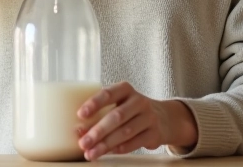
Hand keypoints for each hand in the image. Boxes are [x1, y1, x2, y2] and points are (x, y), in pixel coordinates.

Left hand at [76, 82, 197, 160]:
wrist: (164, 118)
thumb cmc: (131, 111)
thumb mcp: (119, 103)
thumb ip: (101, 113)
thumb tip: (78, 130)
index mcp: (125, 89)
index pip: (108, 93)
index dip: (94, 103)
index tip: (80, 114)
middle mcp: (139, 101)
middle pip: (116, 116)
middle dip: (98, 131)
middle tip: (83, 142)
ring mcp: (149, 117)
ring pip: (125, 132)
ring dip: (106, 144)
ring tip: (91, 153)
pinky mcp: (155, 133)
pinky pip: (135, 142)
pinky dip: (120, 149)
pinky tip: (109, 152)